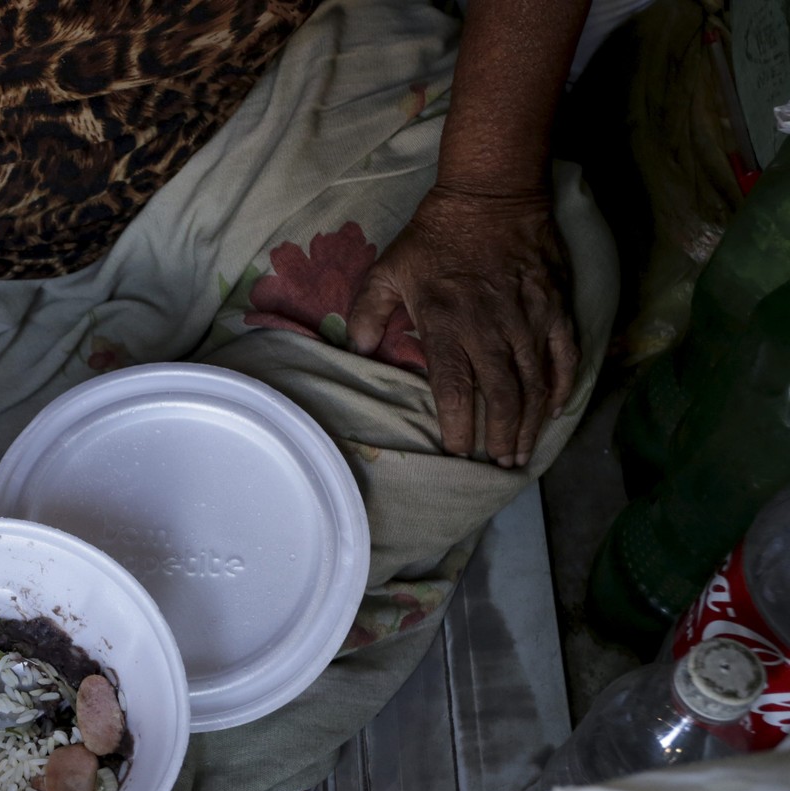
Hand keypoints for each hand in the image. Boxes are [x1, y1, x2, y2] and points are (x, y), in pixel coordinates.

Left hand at [346, 184, 578, 467]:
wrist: (491, 194)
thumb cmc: (434, 237)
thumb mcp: (387, 270)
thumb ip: (367, 314)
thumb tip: (355, 353)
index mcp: (446, 326)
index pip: (453, 392)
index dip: (457, 429)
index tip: (456, 453)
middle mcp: (490, 330)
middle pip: (500, 399)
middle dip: (499, 438)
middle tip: (497, 465)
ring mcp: (528, 320)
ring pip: (534, 385)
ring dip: (529, 425)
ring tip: (521, 454)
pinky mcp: (555, 307)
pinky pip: (565, 356)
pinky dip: (562, 388)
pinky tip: (553, 412)